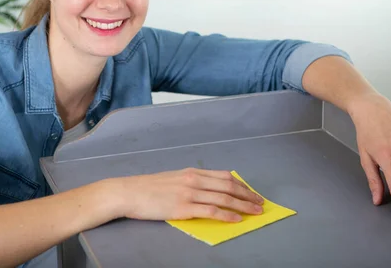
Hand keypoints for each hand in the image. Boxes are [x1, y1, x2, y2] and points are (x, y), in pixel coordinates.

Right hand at [109, 168, 263, 221]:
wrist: (130, 192)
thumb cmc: (149, 188)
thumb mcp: (173, 179)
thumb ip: (191, 182)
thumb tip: (208, 191)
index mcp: (192, 172)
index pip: (224, 176)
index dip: (241, 185)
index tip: (252, 192)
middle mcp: (194, 179)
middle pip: (228, 186)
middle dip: (247, 195)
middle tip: (260, 202)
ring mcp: (189, 193)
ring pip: (223, 198)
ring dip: (243, 205)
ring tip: (255, 211)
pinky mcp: (184, 207)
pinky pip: (211, 211)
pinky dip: (226, 214)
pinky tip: (236, 219)